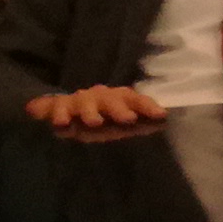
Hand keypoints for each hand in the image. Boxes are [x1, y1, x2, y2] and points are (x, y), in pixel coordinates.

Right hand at [28, 83, 168, 136]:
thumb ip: (141, 124)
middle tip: (129, 120)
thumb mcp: (120, 124)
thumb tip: (164, 122)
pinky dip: (60, 116)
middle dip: (120, 109)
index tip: (161, 116)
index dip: (148, 107)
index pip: (136, 100)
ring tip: (95, 122)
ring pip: (85, 104)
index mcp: (120, 99)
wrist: (64, 112)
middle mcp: (101, 96)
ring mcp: (79, 101)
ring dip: (91, 113)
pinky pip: (58, 109)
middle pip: (111, 100)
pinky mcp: (58, 106)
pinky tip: (62, 124)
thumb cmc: (101, 119)